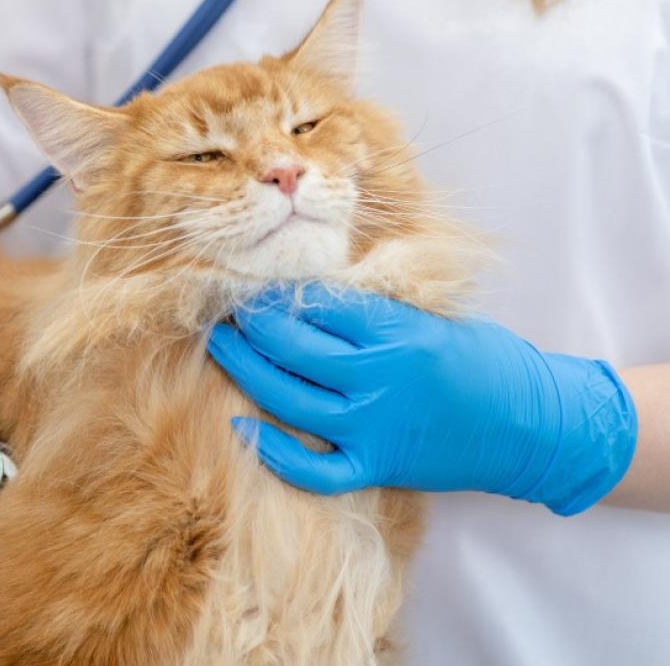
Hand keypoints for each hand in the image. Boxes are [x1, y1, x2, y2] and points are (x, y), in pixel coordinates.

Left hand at [208, 284, 636, 515]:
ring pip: (289, 398)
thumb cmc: (484, 362)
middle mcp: (381, 378)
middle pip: (294, 346)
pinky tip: (239, 426)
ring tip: (221, 344)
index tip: (257, 283)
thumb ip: (377, 312)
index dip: (280, 292)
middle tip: (229, 309)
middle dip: (252, 323)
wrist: (532, 424)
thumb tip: (309, 295)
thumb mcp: (435, 320)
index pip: (320, 304)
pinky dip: (273, 453)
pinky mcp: (378, 466)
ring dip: (246, 369)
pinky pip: (313, 469)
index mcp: (398, 333)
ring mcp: (376, 426)